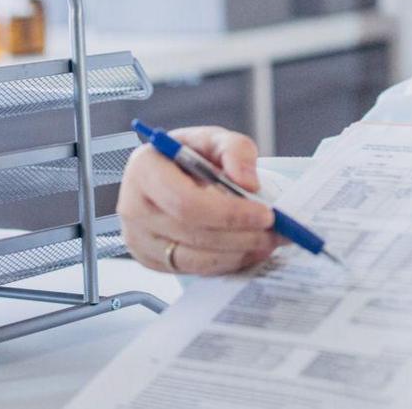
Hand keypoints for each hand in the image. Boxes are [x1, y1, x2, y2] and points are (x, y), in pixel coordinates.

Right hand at [117, 126, 281, 274]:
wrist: (170, 176)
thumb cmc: (188, 157)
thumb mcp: (214, 140)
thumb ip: (235, 150)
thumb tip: (248, 183)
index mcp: (144, 169)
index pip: (187, 203)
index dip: (230, 214)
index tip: (265, 214)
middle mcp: (134, 206)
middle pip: (194, 234)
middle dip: (243, 236)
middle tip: (277, 232)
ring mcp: (139, 238)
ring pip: (196, 259)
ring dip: (240, 253)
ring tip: (268, 241)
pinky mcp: (150, 260)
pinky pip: (194, 270)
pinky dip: (226, 262)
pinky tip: (247, 249)